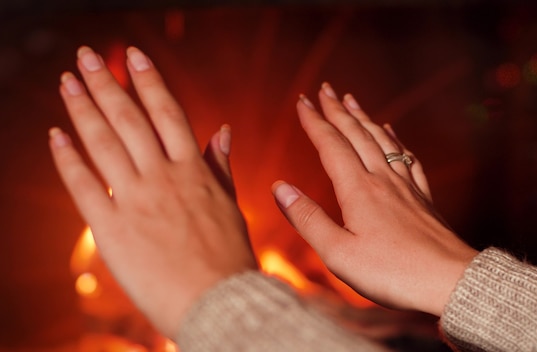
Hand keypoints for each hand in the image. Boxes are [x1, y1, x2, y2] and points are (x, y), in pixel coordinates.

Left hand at [49, 46, 255, 337]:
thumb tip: (222, 130)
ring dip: (83, 109)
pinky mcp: (113, 230)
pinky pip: (84, 188)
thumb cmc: (229, 258)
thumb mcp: (231, 206)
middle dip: (107, 84)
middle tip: (87, 56)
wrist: (220, 303)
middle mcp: (165, 178)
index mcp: (194, 171)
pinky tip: (56, 136)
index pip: (168, 114)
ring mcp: (137, 201)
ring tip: (68, 82)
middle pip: (130, 120)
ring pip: (105, 144)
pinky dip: (68, 160)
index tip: (134, 56)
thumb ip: (220, 166)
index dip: (149, 81)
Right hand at [272, 83, 477, 316]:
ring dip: (364, 118)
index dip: (315, 122)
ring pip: (382, 141)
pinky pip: (407, 158)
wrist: (449, 282)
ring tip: (352, 100)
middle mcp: (382, 180)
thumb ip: (307, 219)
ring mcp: (406, 187)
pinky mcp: (423, 199)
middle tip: (325, 89)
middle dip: (337, 111)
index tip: (302, 101)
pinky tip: (392, 132)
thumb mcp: (338, 253)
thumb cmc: (392, 273)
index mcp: (358, 190)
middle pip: (356, 135)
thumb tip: (279, 187)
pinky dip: (396, 140)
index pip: (331, 146)